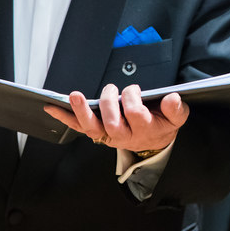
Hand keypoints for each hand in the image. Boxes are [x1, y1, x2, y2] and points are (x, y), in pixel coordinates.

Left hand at [44, 84, 188, 152]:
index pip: (136, 115)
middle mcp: (125, 135)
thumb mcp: (177, 117)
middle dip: (110, 104)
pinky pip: (79, 126)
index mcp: (145, 129)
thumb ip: (176, 109)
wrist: (154, 141)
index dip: (133, 100)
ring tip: (75, 96)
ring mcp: (109, 135)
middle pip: (112, 124)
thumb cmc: (162, 124)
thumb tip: (172, 98)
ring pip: (93, 128)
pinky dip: (64, 117)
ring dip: (82, 112)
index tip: (135, 90)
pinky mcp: (98, 132)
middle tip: (113, 90)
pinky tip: (52, 107)